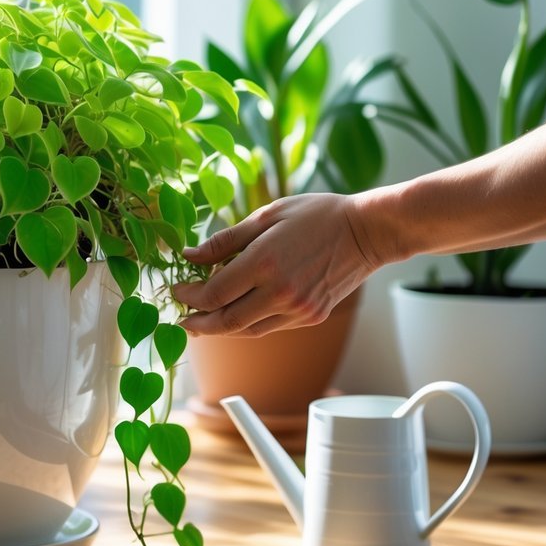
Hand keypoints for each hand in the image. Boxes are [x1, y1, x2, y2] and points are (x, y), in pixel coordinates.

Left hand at [173, 193, 381, 336]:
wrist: (368, 231)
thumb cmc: (318, 215)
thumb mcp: (267, 215)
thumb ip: (225, 240)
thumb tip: (189, 256)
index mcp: (264, 262)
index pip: (213, 293)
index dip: (188, 296)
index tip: (177, 289)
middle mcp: (280, 292)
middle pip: (225, 321)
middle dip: (198, 323)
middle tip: (182, 319)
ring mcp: (297, 309)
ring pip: (246, 330)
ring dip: (220, 327)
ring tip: (203, 321)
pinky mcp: (311, 317)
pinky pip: (269, 327)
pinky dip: (248, 323)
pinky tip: (237, 313)